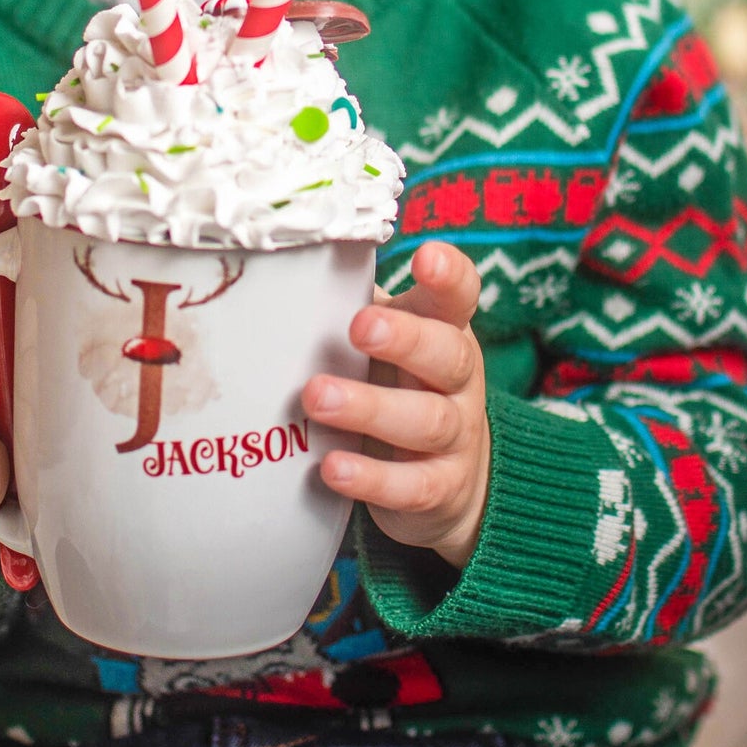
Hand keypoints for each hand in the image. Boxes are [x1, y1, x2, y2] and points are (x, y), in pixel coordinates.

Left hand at [303, 240, 489, 569]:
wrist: (450, 483)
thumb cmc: (400, 388)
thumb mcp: (389, 347)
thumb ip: (354, 311)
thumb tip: (286, 272)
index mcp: (446, 333)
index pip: (457, 297)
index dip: (449, 276)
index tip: (426, 257)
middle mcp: (459, 382)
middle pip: (448, 355)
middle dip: (405, 339)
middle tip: (358, 327)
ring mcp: (457, 438)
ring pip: (426, 421)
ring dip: (369, 408)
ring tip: (317, 397)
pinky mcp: (440, 490)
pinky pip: (410, 486)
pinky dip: (371, 478)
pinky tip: (332, 467)